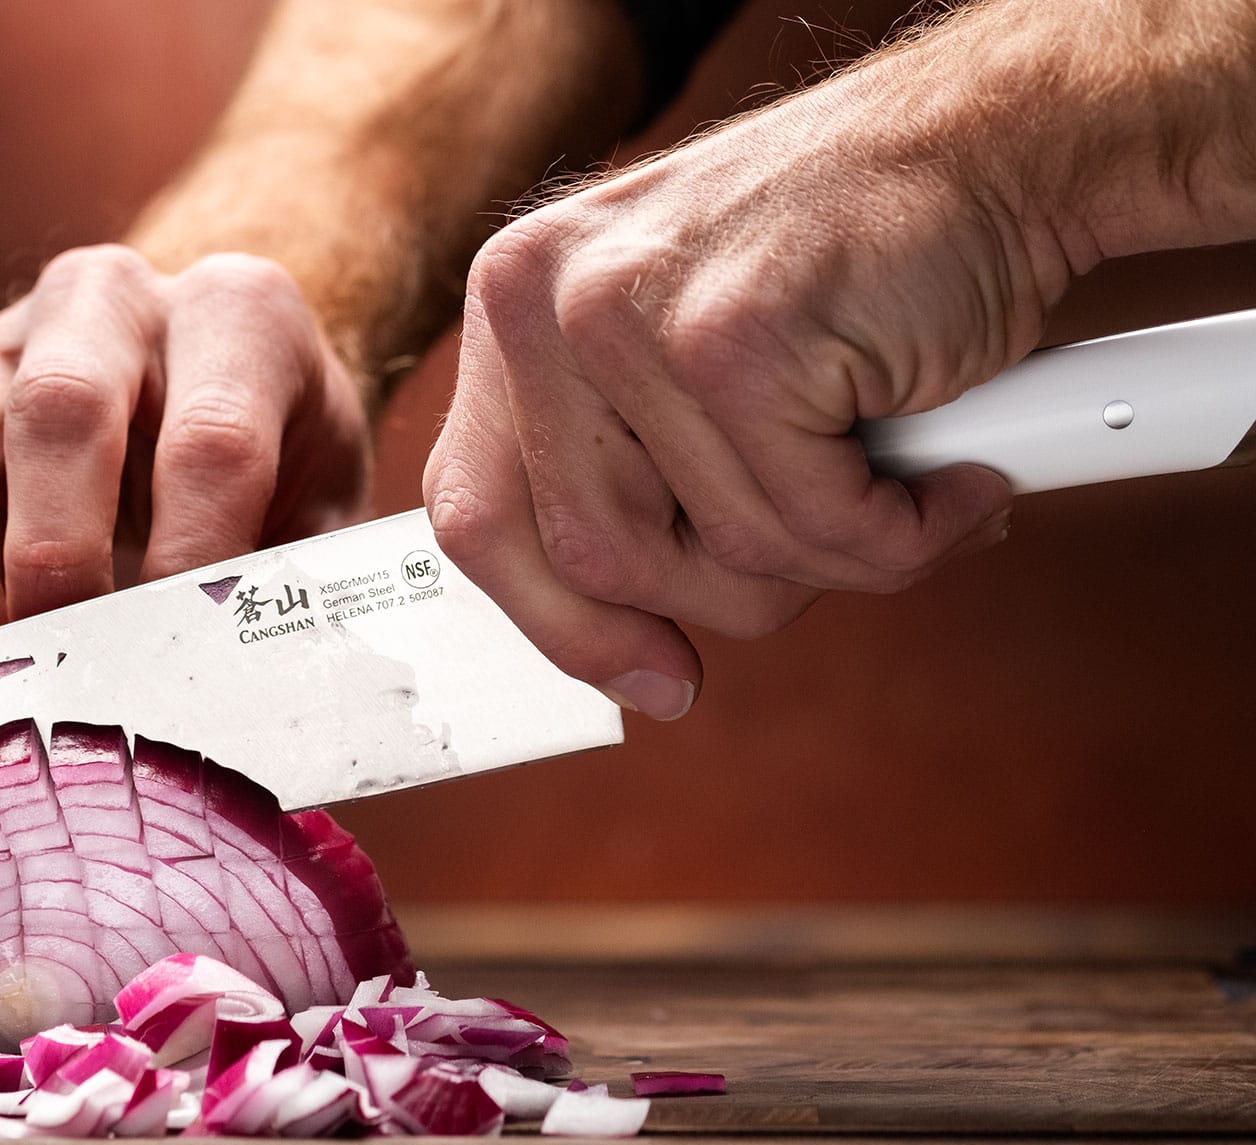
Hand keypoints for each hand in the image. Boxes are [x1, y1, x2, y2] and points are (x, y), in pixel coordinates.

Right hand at [0, 247, 369, 646]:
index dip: (192, 562)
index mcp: (241, 313)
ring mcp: (19, 337)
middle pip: (63, 410)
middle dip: (61, 559)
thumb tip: (273, 686)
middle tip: (78, 669)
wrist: (231, 370)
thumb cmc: (286, 454)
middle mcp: (118, 298)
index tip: (184, 660)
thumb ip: (307, 583)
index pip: (213, 442)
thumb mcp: (327, 499)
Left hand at [424, 51, 1056, 719]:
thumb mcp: (679, 362)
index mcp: (512, 313)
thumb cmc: (841, 276)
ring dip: (837, 557)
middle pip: (599, 562)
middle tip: (829, 534)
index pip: (476, 517)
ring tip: (896, 479)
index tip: (651, 674)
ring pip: (718, 558)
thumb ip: (622, 483)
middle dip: (732, 590)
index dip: (560, 625)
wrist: (987, 150)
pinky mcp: (736, 341)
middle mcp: (542, 303)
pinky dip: (904, 532)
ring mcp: (630, 316)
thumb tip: (631, 672)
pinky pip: (814, 527)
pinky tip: (946, 474)